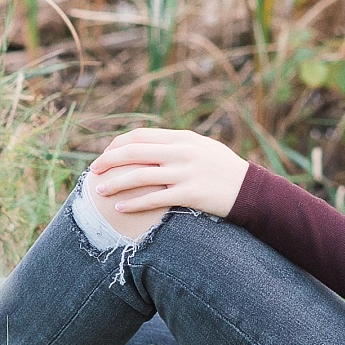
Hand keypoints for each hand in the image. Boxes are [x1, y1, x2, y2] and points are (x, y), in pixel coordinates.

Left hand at [86, 127, 249, 218]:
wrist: (251, 190)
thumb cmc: (223, 169)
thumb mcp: (201, 148)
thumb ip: (176, 145)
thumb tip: (147, 146)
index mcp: (182, 138)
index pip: (140, 136)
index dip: (117, 145)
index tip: (105, 156)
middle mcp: (181, 152)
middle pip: (134, 152)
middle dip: (108, 161)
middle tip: (93, 171)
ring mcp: (185, 173)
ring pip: (139, 176)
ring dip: (115, 183)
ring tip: (100, 191)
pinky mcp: (189, 194)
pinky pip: (154, 199)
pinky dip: (134, 203)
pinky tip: (120, 208)